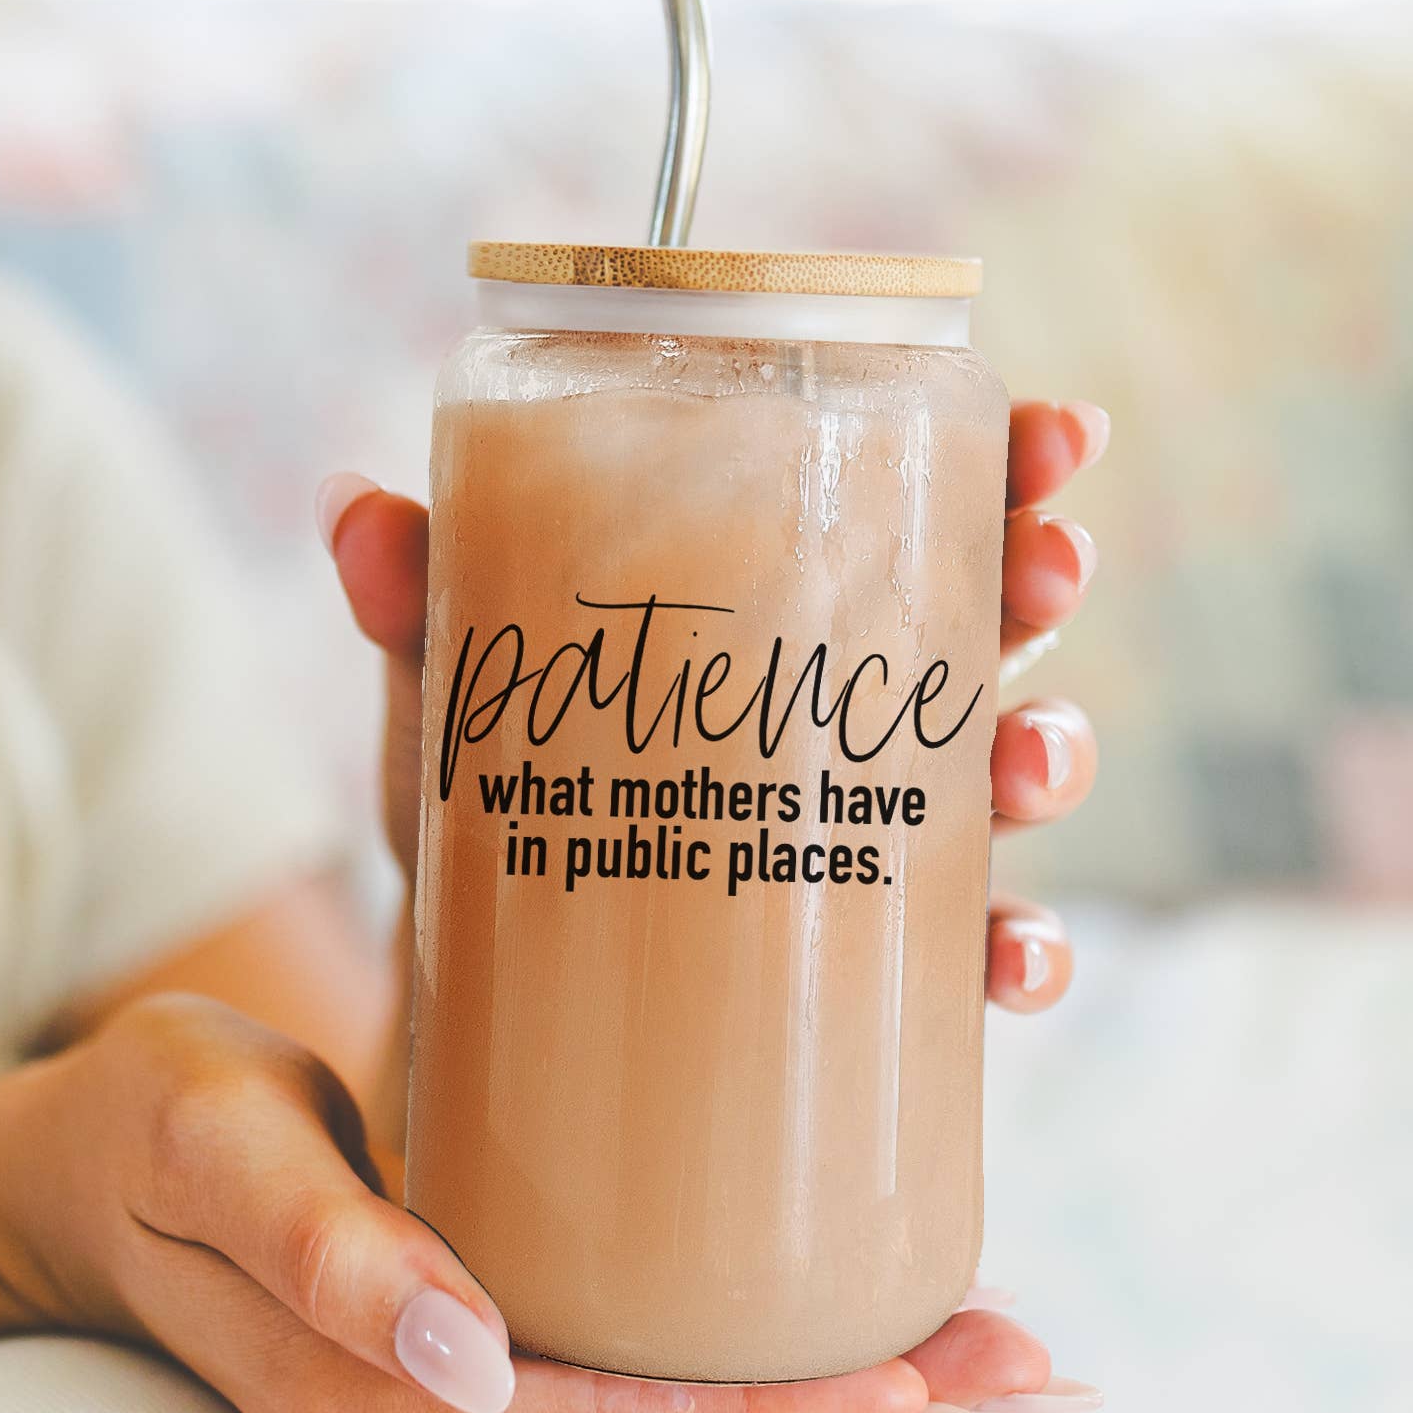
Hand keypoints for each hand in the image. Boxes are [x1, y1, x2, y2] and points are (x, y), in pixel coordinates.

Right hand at [0, 994, 1073, 1412]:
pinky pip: (642, 1392)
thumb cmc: (157, 1132)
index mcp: (385, 1402)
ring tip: (985, 1353)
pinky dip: (758, 1376)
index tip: (925, 1380)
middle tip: (1024, 1358)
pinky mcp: (486, 1366)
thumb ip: (322, 1249)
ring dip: (832, 1404)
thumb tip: (468, 1354)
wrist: (86, 1178)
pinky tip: (851, 1334)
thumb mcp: (214, 1149)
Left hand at [318, 393, 1105, 1016]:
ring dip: (1049, 756)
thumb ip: (422, 602)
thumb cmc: (504, 791)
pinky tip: (1010, 961)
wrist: (484, 980)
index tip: (1059, 432)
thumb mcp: (461, 690)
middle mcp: (856, 700)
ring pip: (1009, 771)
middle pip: (993, 615)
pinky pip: (976, 948)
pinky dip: (1019, 953)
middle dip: (1043, 579)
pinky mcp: (867, 952)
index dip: (1011, 457)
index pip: (919, 500)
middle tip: (1047, 568)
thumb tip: (354, 514)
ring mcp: (874, 823)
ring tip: (1024, 767)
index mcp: (788, 598)